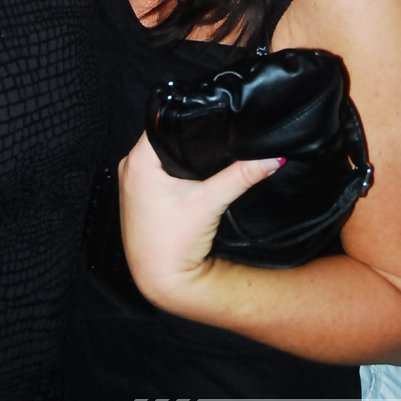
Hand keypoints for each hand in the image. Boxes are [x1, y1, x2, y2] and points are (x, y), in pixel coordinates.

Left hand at [118, 133, 279, 311]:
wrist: (163, 283)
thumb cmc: (175, 245)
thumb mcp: (211, 202)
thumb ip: (242, 175)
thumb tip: (272, 158)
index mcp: (137, 162)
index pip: (161, 124)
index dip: (185, 118)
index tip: (206, 117)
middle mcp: (128, 169)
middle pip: (161, 138)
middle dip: (185, 137)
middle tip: (210, 135)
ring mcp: (130, 184)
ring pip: (157, 155)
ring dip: (177, 155)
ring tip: (201, 154)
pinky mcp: (136, 198)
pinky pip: (153, 171)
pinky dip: (170, 171)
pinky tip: (187, 176)